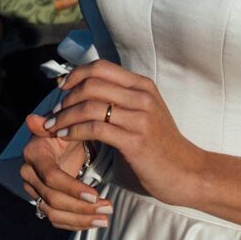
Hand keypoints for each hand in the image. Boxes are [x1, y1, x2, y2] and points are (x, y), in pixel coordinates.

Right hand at [19, 113, 109, 229]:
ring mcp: (33, 190)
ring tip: (105, 218)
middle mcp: (28, 174)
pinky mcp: (41, 201)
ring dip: (81, 219)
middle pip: (53, 199)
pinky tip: (94, 222)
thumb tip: (32, 119)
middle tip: (108, 208)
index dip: (72, 188)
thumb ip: (54, 122)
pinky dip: (75, 223)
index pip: (51, 177)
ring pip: (53, 213)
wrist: (62, 141)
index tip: (96, 195)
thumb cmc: (67, 131)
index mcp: (33, 154)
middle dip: (81, 207)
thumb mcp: (66, 125)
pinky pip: (55, 219)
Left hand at [45, 60, 204, 206]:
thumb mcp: (142, 114)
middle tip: (52, 114)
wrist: (188, 172)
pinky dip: (73, 131)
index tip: (60, 89)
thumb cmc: (160, 146)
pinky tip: (64, 138)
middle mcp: (142, 97)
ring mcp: (140, 118)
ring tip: (52, 127)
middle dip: (65, 98)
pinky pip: (94, 128)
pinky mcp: (135, 140)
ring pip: (89, 106)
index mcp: (142, 86)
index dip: (75, 75)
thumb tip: (80, 91)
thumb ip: (116, 101)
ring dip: (64, 116)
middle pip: (91, 83)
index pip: (100, 67)